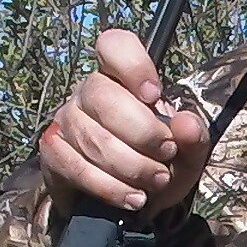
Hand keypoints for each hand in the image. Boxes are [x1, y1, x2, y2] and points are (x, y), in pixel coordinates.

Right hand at [37, 27, 210, 218]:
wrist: (129, 201)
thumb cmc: (157, 163)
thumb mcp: (186, 153)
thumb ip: (193, 137)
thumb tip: (186, 124)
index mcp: (121, 78)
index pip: (114, 45)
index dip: (133, 65)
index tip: (154, 95)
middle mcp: (88, 92)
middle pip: (103, 97)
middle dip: (143, 133)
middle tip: (167, 154)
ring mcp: (66, 121)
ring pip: (93, 138)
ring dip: (133, 167)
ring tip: (156, 181)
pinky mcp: (53, 153)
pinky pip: (77, 168)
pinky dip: (111, 188)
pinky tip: (133, 197)